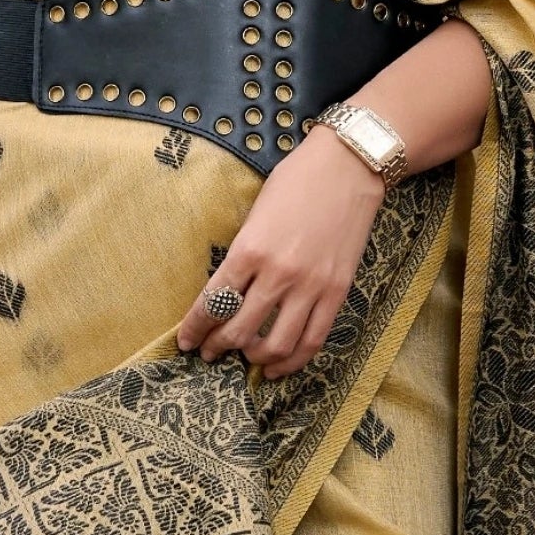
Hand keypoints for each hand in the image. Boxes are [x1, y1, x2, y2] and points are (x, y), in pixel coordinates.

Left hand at [172, 128, 387, 381]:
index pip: (212, 303)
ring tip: (243, 358)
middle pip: (238, 330)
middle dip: (217, 347)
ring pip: (275, 345)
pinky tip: (278, 367)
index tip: (185, 341)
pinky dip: (292, 361)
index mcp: (249, 249)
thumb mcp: (255, 214)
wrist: (349, 166)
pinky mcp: (337, 292)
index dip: (194, 328)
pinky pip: (312, 340)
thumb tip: (227, 292)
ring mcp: (310, 286)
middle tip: (208, 351)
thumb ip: (242, 254)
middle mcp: (278, 273)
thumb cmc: (297, 181)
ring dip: (253, 358)